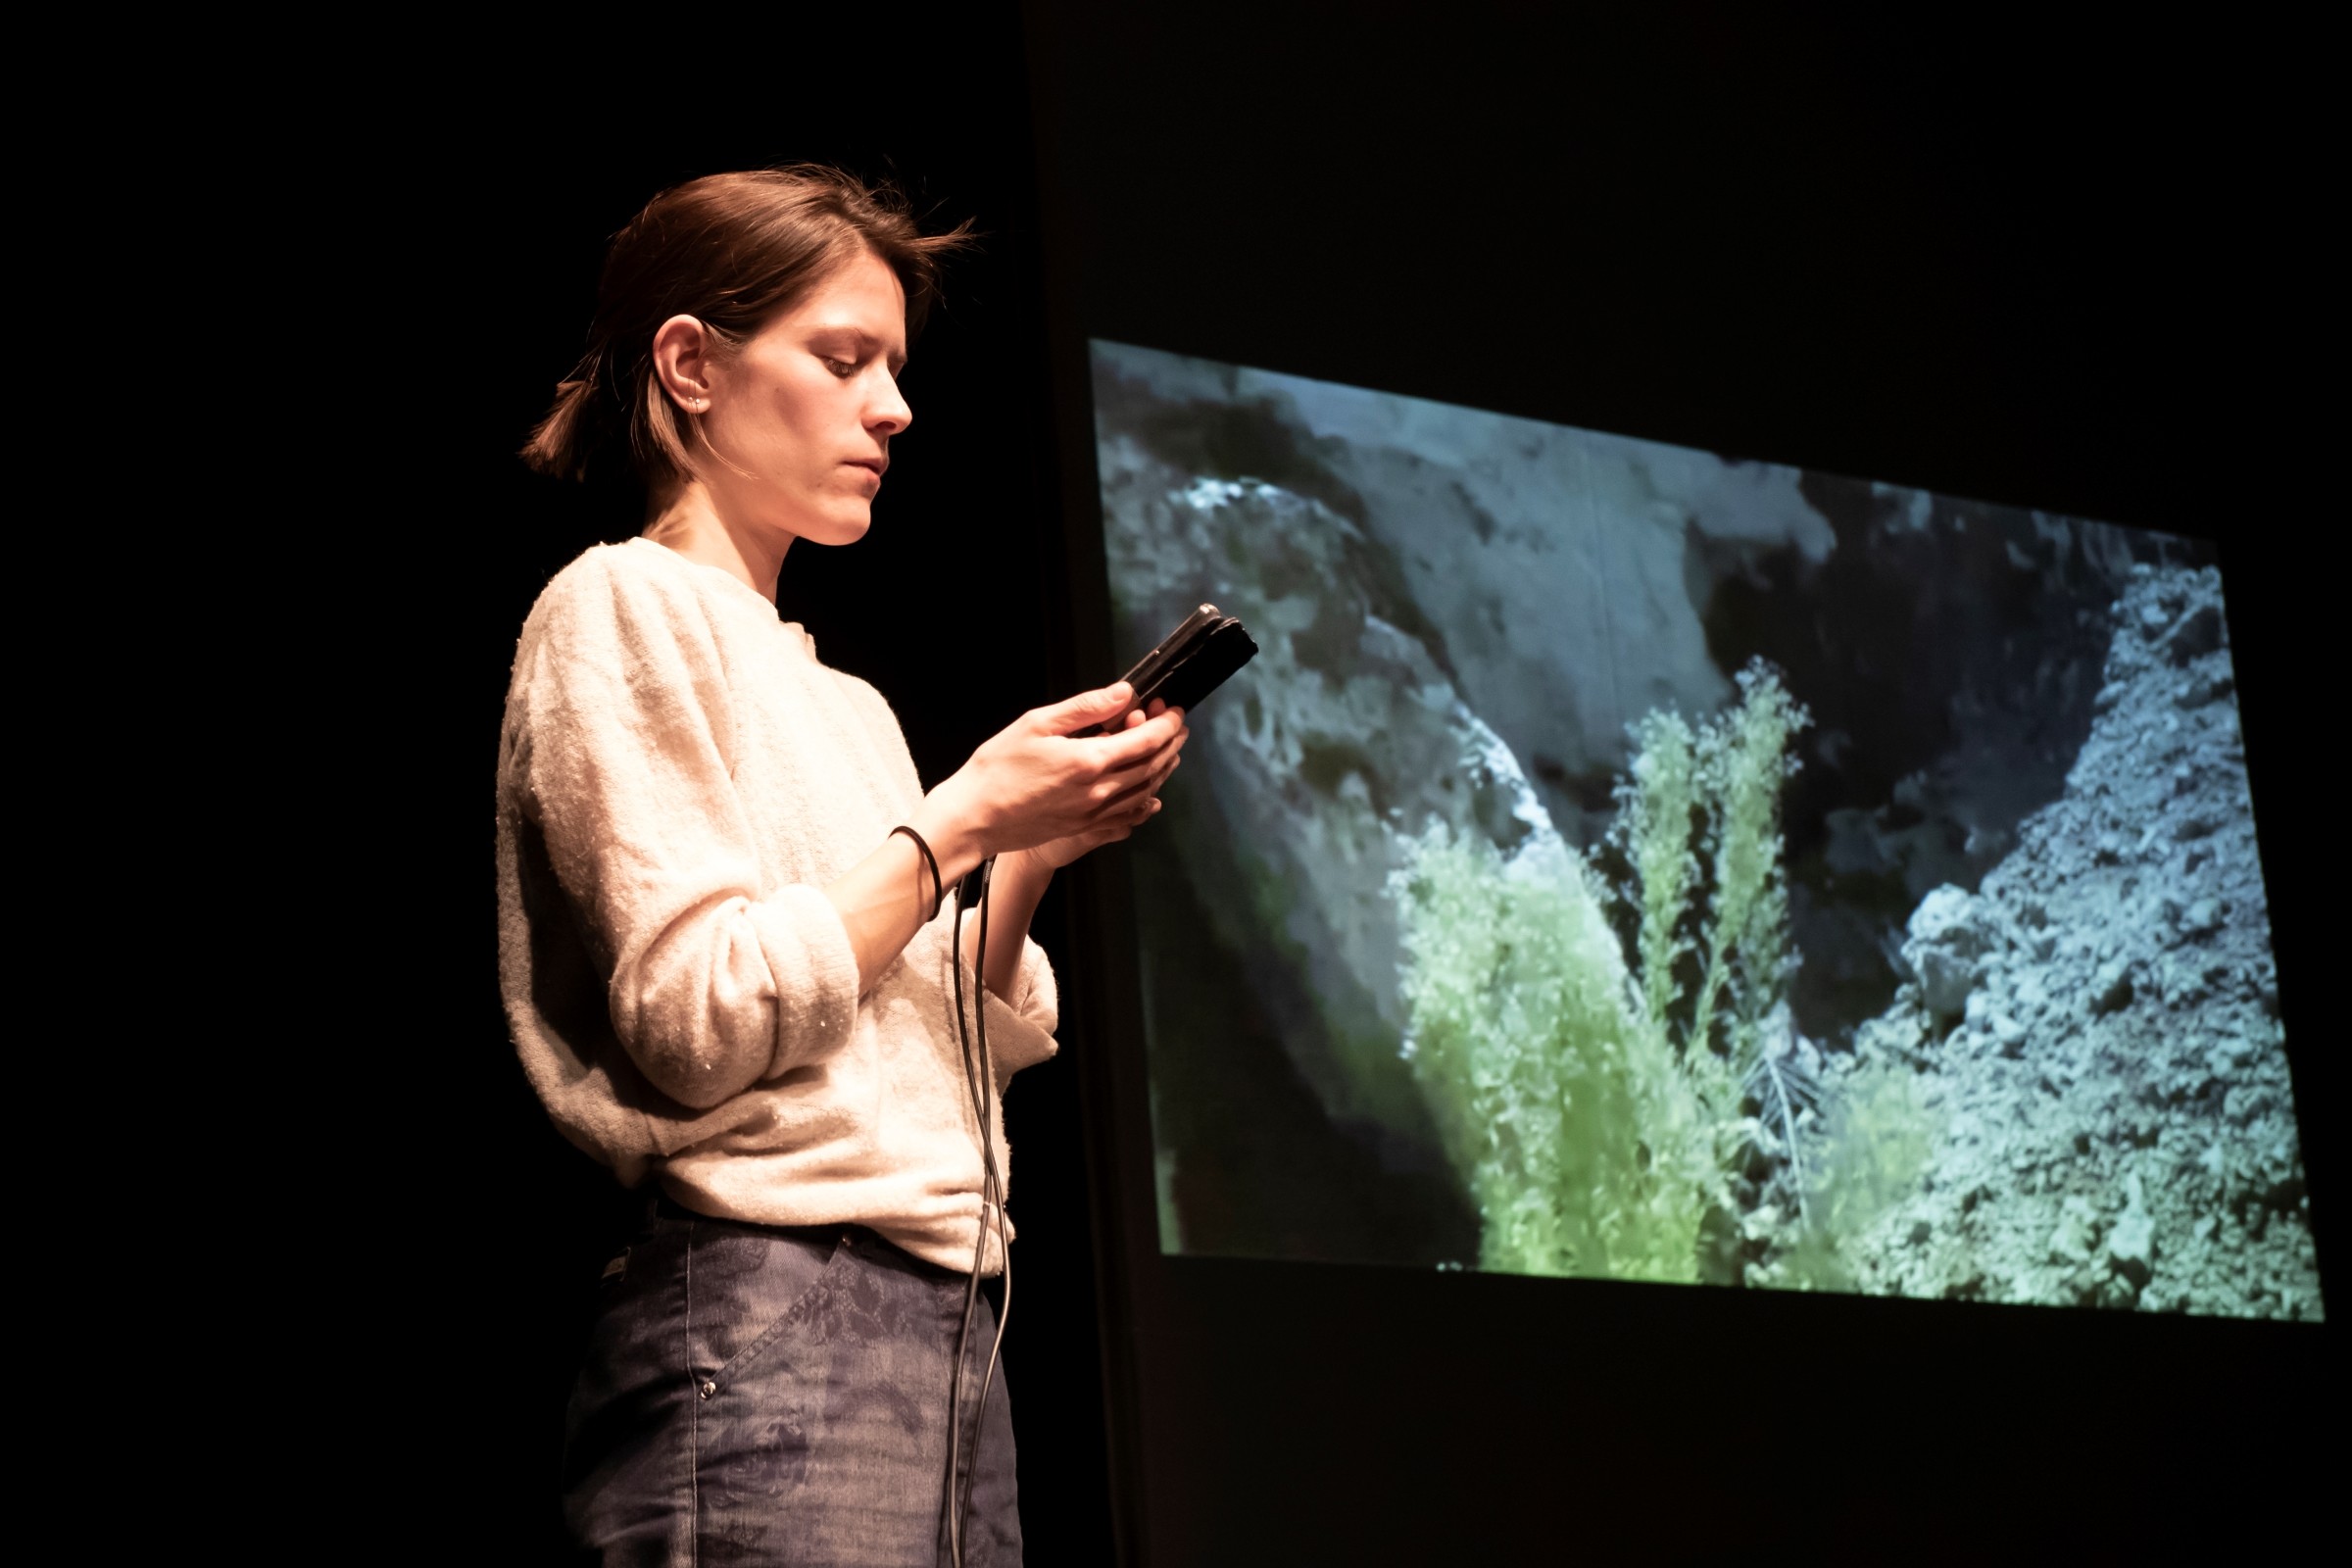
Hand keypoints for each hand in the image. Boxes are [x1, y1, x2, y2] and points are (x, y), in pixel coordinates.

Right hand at [930, 685, 1187, 867]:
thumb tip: (1124, 694)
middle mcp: (1099, 792)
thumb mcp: (1038, 723)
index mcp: (1090, 761)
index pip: (1146, 741)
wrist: (974, 818)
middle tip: (1176, 727)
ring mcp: (1093, 814)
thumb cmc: (997, 768)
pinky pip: (1128, 817)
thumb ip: (1085, 708)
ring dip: (1161, 770)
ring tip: (1167, 752)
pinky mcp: (1083, 829)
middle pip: (1152, 767)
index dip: (1166, 724)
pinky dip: (1145, 803)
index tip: (1174, 710)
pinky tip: (1148, 796)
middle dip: (1170, 744)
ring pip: (1144, 792)